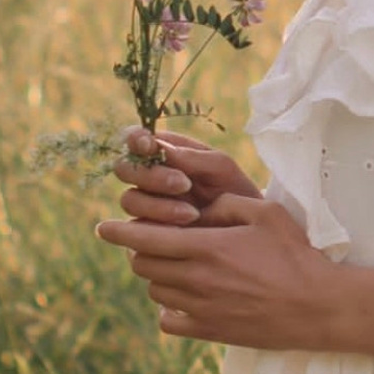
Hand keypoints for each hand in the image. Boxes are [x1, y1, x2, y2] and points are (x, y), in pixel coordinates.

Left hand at [95, 194, 339, 349]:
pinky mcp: (209, 331)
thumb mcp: (265, 213)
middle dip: (140, 249)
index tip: (102, 227)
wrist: (315, 306)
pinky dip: (168, 308)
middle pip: (143, 264)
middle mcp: (197, 279)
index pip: (146, 237)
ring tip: (172, 265)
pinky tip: (182, 297)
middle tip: (152, 240)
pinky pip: (169, 321)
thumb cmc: (294, 254)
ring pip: (154, 290)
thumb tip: (201, 206)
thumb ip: (226, 204)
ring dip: (156, 275)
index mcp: (207, 247)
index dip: (119, 231)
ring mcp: (201, 309)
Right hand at [113, 126, 262, 225]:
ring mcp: (145, 205)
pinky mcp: (144, 234)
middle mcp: (149, 177)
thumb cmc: (235, 192)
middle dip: (152, 176)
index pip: (136, 139)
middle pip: (125, 169)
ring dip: (159, 206)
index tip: (150, 145)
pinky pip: (136, 230)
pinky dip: (158, 230)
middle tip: (184, 184)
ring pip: (129, 200)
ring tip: (192, 214)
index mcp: (165, 152)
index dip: (136, 139)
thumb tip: (159, 147)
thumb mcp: (222, 169)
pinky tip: (182, 232)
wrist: (247, 232)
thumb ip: (193, 156)